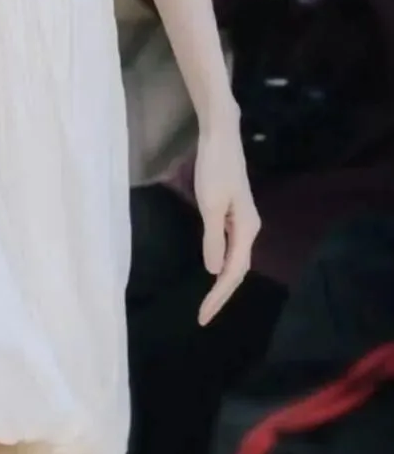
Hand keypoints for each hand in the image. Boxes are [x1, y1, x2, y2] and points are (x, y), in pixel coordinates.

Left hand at [193, 110, 260, 325]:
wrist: (221, 137)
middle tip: (204, 316)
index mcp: (246, 229)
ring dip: (224, 282)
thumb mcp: (210, 205)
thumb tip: (215, 271)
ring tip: (209, 302)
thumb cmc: (214, 168)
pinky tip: (214, 269)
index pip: (233, 273)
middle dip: (222, 295)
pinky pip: (231, 247)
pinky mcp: (235, 213)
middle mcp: (249, 228)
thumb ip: (213, 239)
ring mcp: (243, 220)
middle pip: (238, 270)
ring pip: (236, 259)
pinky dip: (223, 264)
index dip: (219, 296)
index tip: (203, 316)